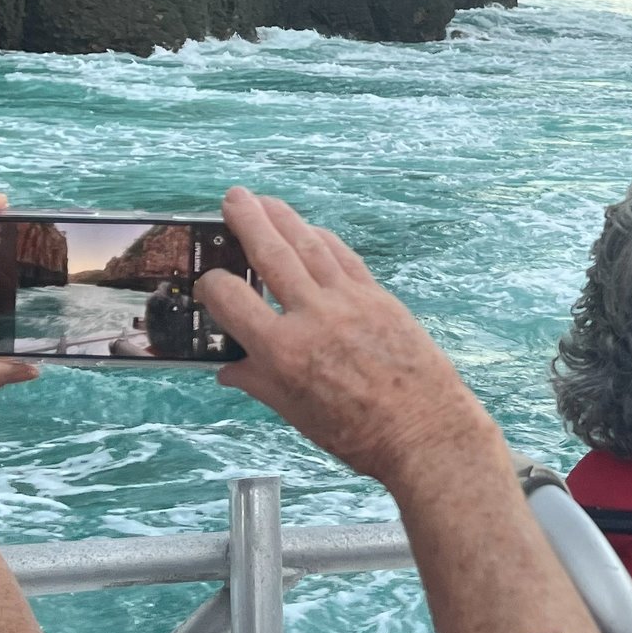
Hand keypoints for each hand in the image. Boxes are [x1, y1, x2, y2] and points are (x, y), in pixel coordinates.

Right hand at [197, 189, 489, 493]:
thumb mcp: (295, 414)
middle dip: (248, 221)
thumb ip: (258, 383)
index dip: (211, 286)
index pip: (231, 300)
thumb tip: (228, 368)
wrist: (423, 431)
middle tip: (232, 197)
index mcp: (282, 352)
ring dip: (285, 218)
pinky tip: (312, 230)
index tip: (208, 282)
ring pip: (310, 246)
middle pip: (272, 255)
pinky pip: (344, 258)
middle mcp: (313, 317)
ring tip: (264, 200)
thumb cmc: (358, 434)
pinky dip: (324, 239)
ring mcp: (349, 302)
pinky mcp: (378, 298)